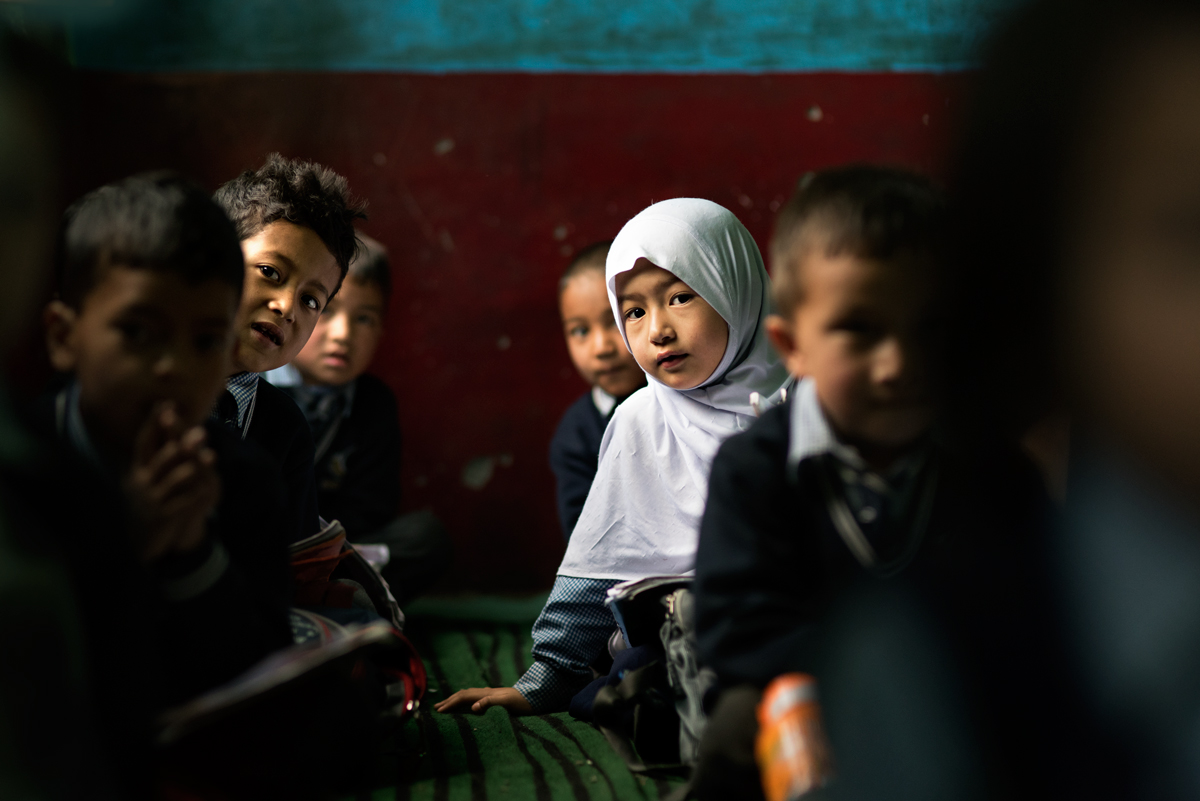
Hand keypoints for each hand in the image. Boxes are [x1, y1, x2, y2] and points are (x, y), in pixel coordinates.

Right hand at [125, 403, 220, 562]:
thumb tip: (169, 417)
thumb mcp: (150, 475)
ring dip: (194, 468)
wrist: (143, 538)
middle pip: (162, 458)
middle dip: (182, 444)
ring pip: (175, 480)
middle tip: (201, 432)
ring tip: (212, 457)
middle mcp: (140, 482)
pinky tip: (209, 485)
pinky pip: (182, 502)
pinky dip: (196, 492)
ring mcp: (151, 500)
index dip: (155, 423)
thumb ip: (160, 451)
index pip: (144, 441)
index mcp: (137, 468)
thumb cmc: (152, 498)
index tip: (167, 403)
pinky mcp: (163, 516)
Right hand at [434, 687, 533, 714]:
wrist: (533, 698)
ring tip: (446, 705)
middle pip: (463, 694)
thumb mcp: (506, 702)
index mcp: (485, 694)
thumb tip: (473, 707)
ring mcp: (489, 694)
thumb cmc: (520, 702)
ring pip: (467, 695)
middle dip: (449, 701)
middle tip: (436, 708)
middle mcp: (485, 692)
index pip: (463, 697)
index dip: (450, 704)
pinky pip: (475, 698)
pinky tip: (466, 705)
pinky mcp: (494, 698)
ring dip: (455, 699)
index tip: (439, 711)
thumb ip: (489, 703)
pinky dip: (465, 700)